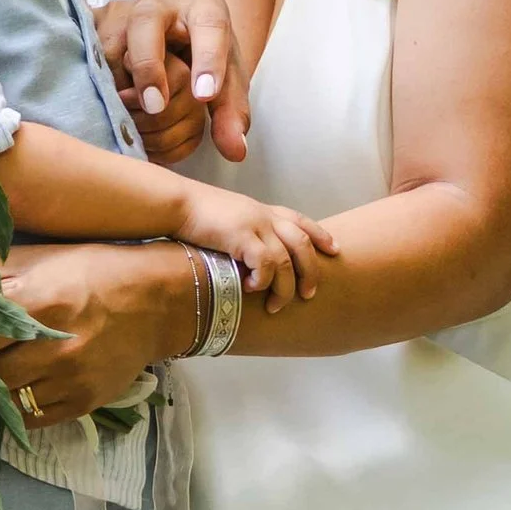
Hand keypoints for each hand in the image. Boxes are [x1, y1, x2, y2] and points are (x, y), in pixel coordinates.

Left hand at [0, 241, 191, 423]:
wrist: (156, 302)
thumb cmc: (93, 272)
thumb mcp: (44, 257)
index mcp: (40, 302)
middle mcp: (54, 346)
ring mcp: (70, 379)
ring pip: (7, 399)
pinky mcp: (84, 402)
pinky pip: (33, 419)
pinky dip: (16, 409)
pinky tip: (13, 392)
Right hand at [96, 0, 250, 164]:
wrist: (164, 34)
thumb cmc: (200, 56)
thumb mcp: (225, 81)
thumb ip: (230, 114)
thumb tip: (234, 151)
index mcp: (201, 7)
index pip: (209, 24)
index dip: (208, 60)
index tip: (205, 96)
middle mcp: (158, 3)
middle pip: (146, 23)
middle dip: (149, 66)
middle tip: (156, 106)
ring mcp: (120, 14)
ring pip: (110, 48)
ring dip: (120, 87)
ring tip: (132, 116)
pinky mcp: (91, 30)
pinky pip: (87, 61)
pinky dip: (99, 91)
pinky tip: (112, 112)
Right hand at [171, 180, 328, 312]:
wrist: (176, 203)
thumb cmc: (196, 214)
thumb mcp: (230, 219)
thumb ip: (246, 233)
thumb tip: (251, 259)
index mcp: (263, 210)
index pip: (301, 221)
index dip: (321, 235)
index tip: (335, 250)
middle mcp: (264, 216)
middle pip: (303, 244)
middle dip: (311, 271)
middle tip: (309, 294)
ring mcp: (255, 224)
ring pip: (287, 260)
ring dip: (285, 288)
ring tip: (276, 306)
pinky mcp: (242, 236)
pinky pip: (266, 264)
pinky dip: (263, 281)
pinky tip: (251, 289)